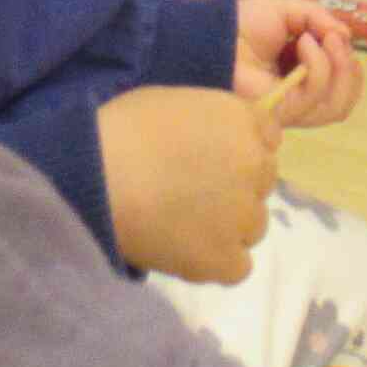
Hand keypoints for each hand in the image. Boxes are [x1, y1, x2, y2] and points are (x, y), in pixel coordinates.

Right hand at [100, 85, 280, 282]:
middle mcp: (254, 167)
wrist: (98, 176)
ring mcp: (243, 216)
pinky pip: (239, 265)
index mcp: (242, 121)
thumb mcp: (175, 100)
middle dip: (236, 183)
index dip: (240, 146)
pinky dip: (218, 259)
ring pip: (253, 224)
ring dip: (229, 223)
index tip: (213, 155)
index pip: (268, 135)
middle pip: (262, 181)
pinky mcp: (224, 259)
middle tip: (193, 189)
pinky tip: (188, 250)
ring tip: (185, 223)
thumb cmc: (124, 129)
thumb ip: (211, 118)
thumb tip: (216, 139)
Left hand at [233, 0, 360, 124]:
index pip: (342, 86)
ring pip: (336, 107)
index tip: (337, 34)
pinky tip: (303, 43)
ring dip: (340, 67)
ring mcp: (293, 107)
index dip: (348, 62)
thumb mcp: (288, 11)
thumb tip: (346, 35)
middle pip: (344, 101)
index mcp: (303, 75)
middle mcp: (300, 96)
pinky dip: (318, 64)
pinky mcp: (283, 110)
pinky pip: (314, 96)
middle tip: (335, 38)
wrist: (216, 34)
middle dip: (349, 68)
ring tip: (326, 39)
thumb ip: (318, 18)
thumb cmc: (244, 24)